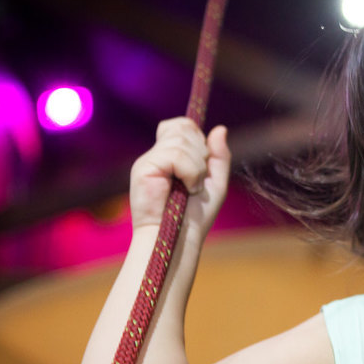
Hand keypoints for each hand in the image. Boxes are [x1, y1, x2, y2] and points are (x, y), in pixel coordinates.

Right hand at [129, 118, 230, 232]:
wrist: (179, 238)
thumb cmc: (194, 217)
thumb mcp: (215, 183)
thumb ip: (218, 156)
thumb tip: (220, 128)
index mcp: (170, 155)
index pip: (182, 125)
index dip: (197, 137)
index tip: (202, 163)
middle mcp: (157, 154)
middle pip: (183, 127)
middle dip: (201, 154)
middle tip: (197, 181)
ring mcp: (149, 160)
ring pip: (181, 140)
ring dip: (197, 167)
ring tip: (191, 188)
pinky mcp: (144, 168)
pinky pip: (175, 155)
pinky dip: (190, 172)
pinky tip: (187, 188)